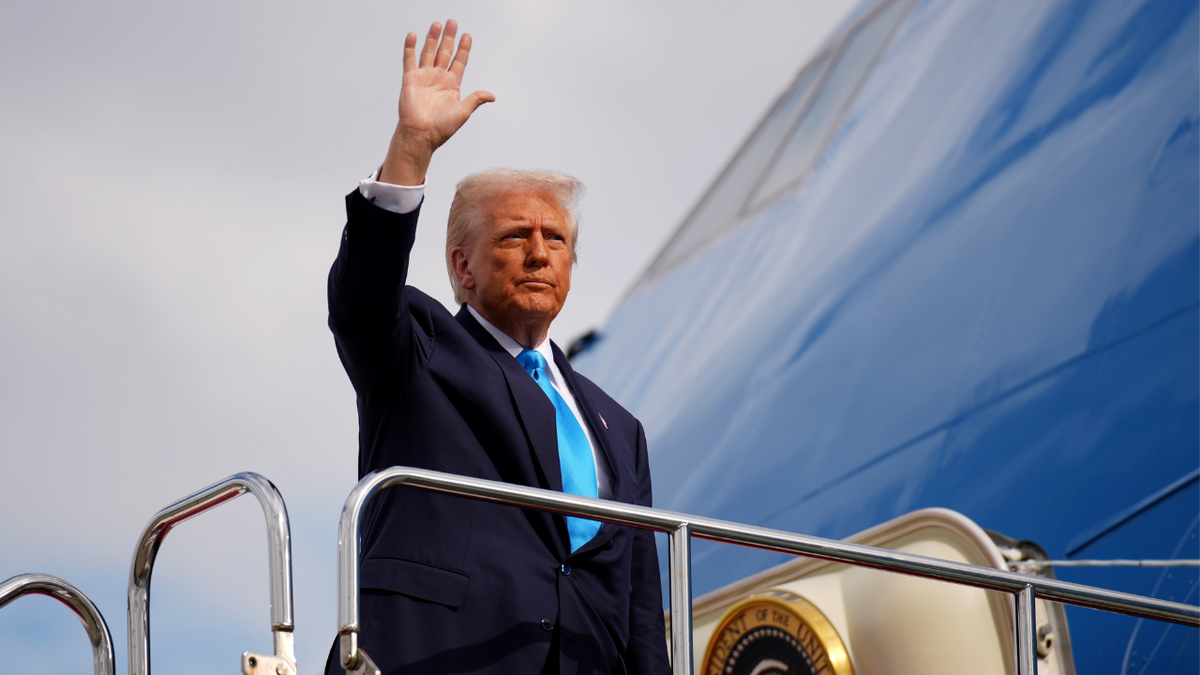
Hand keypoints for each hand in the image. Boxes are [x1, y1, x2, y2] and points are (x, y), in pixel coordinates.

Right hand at [380, 20, 494, 185]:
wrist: (421, 135)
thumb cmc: (442, 128)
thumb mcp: (463, 112)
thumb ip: (475, 100)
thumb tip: (492, 96)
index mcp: (452, 85)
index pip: (459, 62)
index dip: (463, 49)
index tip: (467, 36)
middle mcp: (438, 78)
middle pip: (445, 53)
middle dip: (449, 38)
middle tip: (452, 22)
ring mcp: (424, 77)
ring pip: (429, 52)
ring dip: (432, 38)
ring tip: (437, 24)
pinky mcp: (410, 79)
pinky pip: (410, 60)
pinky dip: (410, 47)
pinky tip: (413, 35)